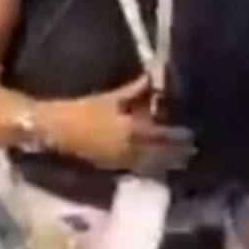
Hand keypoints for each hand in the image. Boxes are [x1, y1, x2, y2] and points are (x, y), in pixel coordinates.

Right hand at [47, 77, 195, 173]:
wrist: (55, 130)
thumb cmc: (81, 110)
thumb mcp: (109, 97)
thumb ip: (134, 90)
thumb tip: (153, 78)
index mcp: (129, 130)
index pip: (160, 135)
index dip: (176, 135)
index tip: (191, 132)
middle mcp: (128, 149)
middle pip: (159, 153)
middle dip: (176, 152)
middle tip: (194, 150)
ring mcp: (119, 161)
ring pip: (150, 164)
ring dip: (167, 163)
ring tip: (183, 162)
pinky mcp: (110, 167)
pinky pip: (136, 170)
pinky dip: (150, 169)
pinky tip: (158, 168)